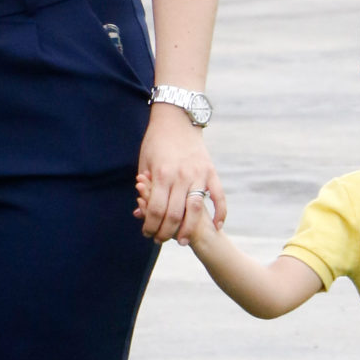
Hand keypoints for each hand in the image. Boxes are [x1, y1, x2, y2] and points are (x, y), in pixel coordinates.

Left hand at [133, 102, 225, 244]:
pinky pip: (219, 196)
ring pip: (195, 210)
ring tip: (182, 240)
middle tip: (161, 240)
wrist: (177, 118)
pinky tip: (218, 225)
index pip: (156, 210)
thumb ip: (145, 189)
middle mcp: (180, 176)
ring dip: (189, 229)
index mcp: (161, 174)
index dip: (150, 226)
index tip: (147, 233)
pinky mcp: (211, 171)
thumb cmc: (156, 141)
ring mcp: (198, 174)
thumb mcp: (144, 162)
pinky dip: (221, 212)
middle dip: (166, 232)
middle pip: (174, 214)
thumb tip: (139, 213)